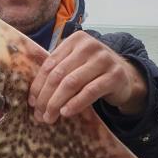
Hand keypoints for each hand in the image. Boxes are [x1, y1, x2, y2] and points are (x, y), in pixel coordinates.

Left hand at [28, 32, 146, 123]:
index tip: (32, 103)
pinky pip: (89, 91)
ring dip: (57, 103)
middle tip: (39, 115)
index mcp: (75, 40)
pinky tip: (66, 113)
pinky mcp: (114, 75)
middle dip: (46, 97)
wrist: (125, 76)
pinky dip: (75, 104)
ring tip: (50, 117)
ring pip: (72, 83)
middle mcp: (89, 46)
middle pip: (59, 75)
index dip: (38, 85)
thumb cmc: (93, 71)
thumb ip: (57, 70)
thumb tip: (33, 95)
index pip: (50, 64)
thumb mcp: (75, 65)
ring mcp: (103, 59)